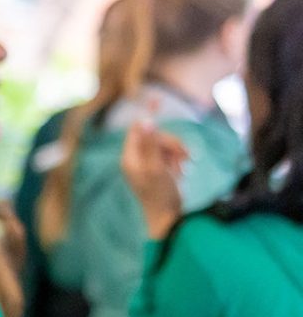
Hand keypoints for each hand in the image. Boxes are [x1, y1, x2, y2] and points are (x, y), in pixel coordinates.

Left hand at [120, 117, 189, 239]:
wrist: (168, 217)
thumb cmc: (160, 195)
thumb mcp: (156, 168)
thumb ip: (151, 145)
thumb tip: (146, 121)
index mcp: (130, 158)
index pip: (138, 130)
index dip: (148, 116)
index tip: (158, 99)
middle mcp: (136, 161)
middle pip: (156, 137)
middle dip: (172, 144)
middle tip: (185, 155)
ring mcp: (148, 165)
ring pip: (166, 146)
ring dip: (178, 154)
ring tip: (183, 169)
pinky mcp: (159, 170)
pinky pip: (171, 156)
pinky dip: (178, 161)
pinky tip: (182, 172)